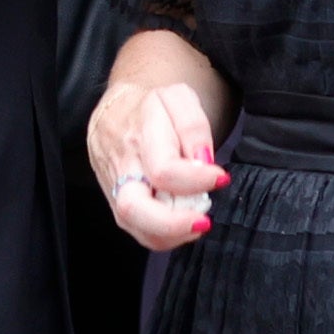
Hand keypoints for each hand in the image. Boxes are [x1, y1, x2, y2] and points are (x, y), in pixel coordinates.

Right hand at [89, 76, 225, 252]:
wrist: (113, 111)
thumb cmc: (151, 106)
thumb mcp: (178, 98)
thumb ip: (194, 127)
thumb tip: (203, 161)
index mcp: (139, 134)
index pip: (164, 170)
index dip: (196, 180)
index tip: (220, 177)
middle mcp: (122, 165)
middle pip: (134, 208)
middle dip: (173, 224)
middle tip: (204, 221)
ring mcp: (114, 186)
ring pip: (132, 224)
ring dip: (170, 234)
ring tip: (196, 223)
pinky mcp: (113, 200)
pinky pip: (134, 227)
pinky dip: (162, 234)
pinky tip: (182, 224)